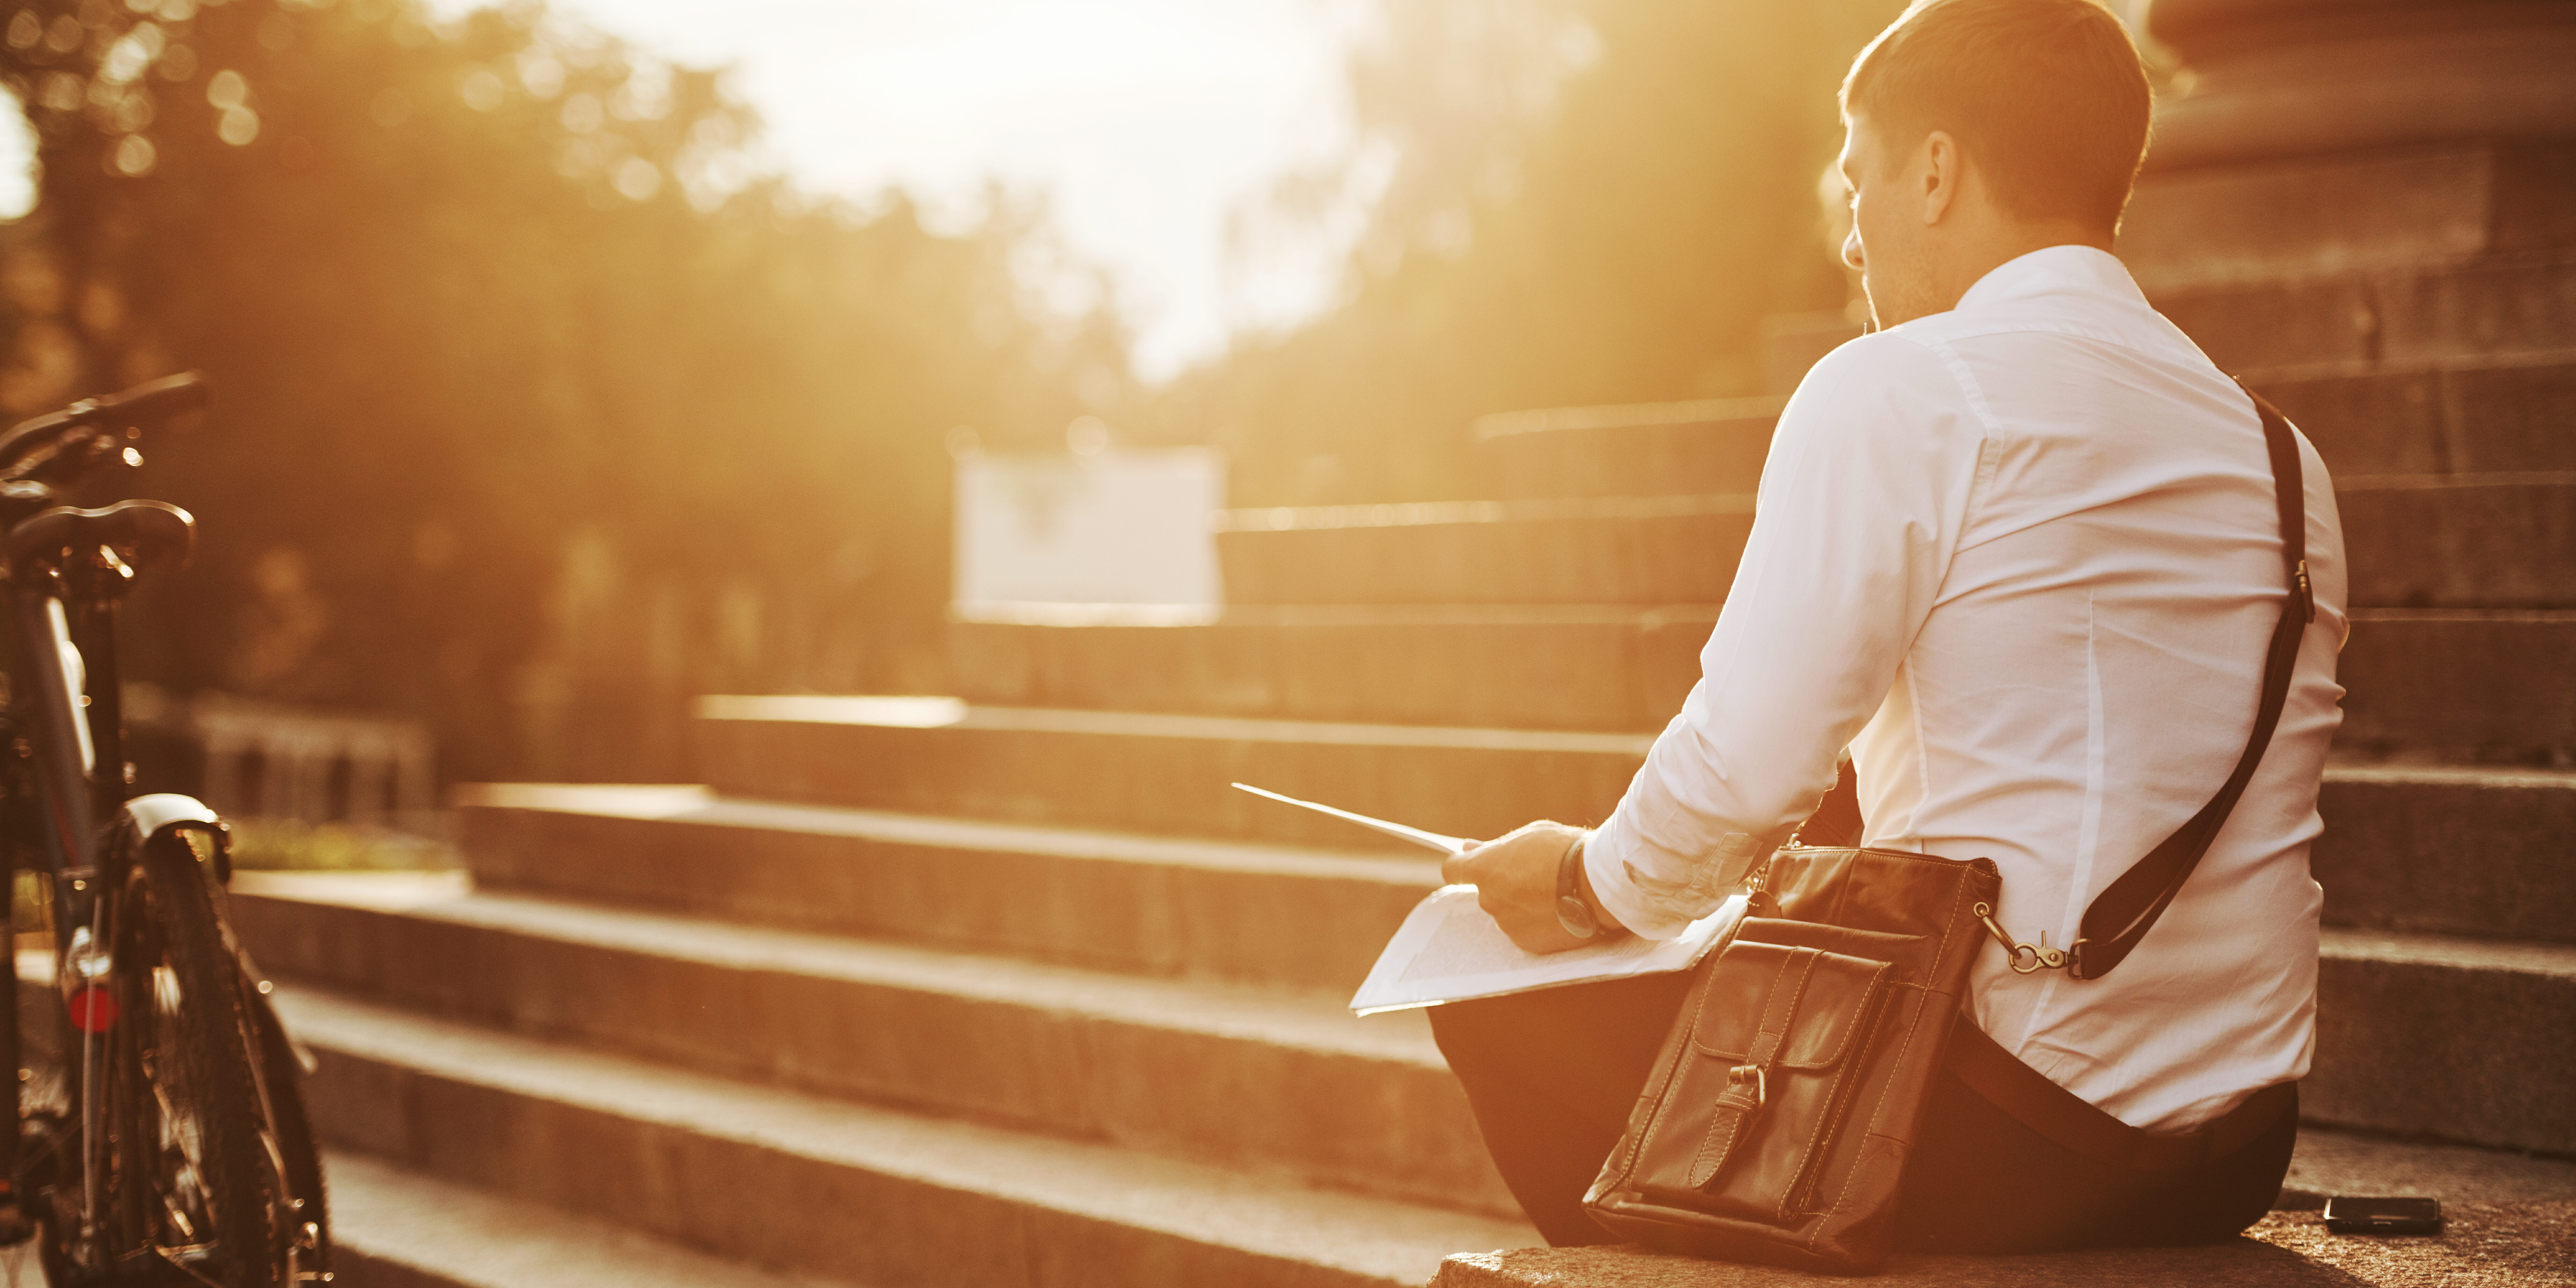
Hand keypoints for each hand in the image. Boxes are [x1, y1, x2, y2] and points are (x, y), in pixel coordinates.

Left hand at [1442, 820, 1627, 954]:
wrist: (1597, 885)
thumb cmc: (1565, 851)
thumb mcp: (1530, 835)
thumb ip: (1495, 846)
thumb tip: (1469, 847)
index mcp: (1484, 869)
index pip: (1453, 870)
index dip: (1463, 866)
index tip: (1475, 865)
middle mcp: (1488, 899)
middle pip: (1486, 892)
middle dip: (1503, 884)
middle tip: (1535, 874)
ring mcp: (1507, 924)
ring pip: (1507, 912)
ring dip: (1521, 905)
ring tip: (1554, 893)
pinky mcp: (1526, 943)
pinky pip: (1524, 931)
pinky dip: (1536, 923)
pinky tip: (1559, 911)